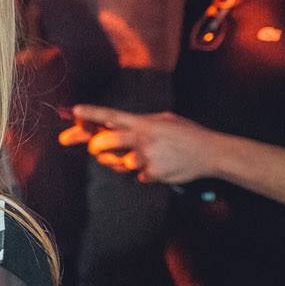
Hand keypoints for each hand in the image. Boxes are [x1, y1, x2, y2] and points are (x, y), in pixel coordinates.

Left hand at [58, 104, 219, 184]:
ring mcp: (146, 157)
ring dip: (120, 161)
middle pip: (105, 142)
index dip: (91, 113)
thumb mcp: (163, 119)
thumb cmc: (186, 134)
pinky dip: (143, 171)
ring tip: (138, 156)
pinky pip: (136, 175)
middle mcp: (142, 139)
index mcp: (144, 122)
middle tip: (94, 148)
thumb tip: (113, 124)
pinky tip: (158, 165)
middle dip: (95, 146)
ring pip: (117, 162)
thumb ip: (139, 122)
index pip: (111, 116)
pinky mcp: (152, 173)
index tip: (74, 110)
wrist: (210, 153)